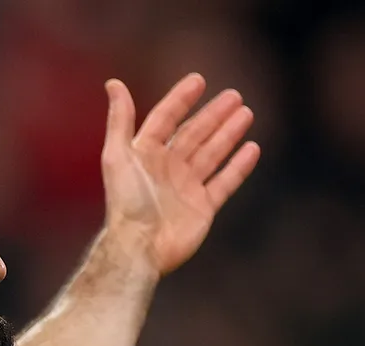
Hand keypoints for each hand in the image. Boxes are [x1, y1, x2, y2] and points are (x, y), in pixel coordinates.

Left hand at [100, 74, 260, 275]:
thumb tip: (113, 83)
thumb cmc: (126, 202)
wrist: (140, 246)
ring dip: (228, 133)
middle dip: (213, 115)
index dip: (180, 100)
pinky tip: (252, 148)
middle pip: (193, 134)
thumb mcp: (117, 156)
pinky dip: (238, 166)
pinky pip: (224, 182)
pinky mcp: (202, 208)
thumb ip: (119, 120)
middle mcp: (165, 168)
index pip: (165, 120)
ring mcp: (185, 188)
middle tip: (234, 95)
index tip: (198, 80)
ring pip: (211, 154)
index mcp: (144, 154)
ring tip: (246, 113)